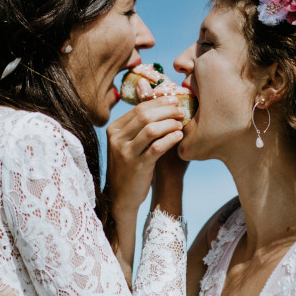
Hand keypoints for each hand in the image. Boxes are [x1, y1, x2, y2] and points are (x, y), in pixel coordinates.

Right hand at [105, 93, 184, 219]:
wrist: (121, 196)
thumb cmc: (130, 166)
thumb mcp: (128, 144)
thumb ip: (139, 126)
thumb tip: (161, 104)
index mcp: (114, 129)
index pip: (138, 108)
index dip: (158, 102)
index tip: (173, 99)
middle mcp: (117, 139)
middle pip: (145, 115)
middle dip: (166, 110)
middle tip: (181, 110)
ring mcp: (126, 153)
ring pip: (151, 129)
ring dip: (170, 124)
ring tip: (180, 124)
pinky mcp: (137, 166)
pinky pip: (157, 147)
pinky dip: (170, 139)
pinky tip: (179, 136)